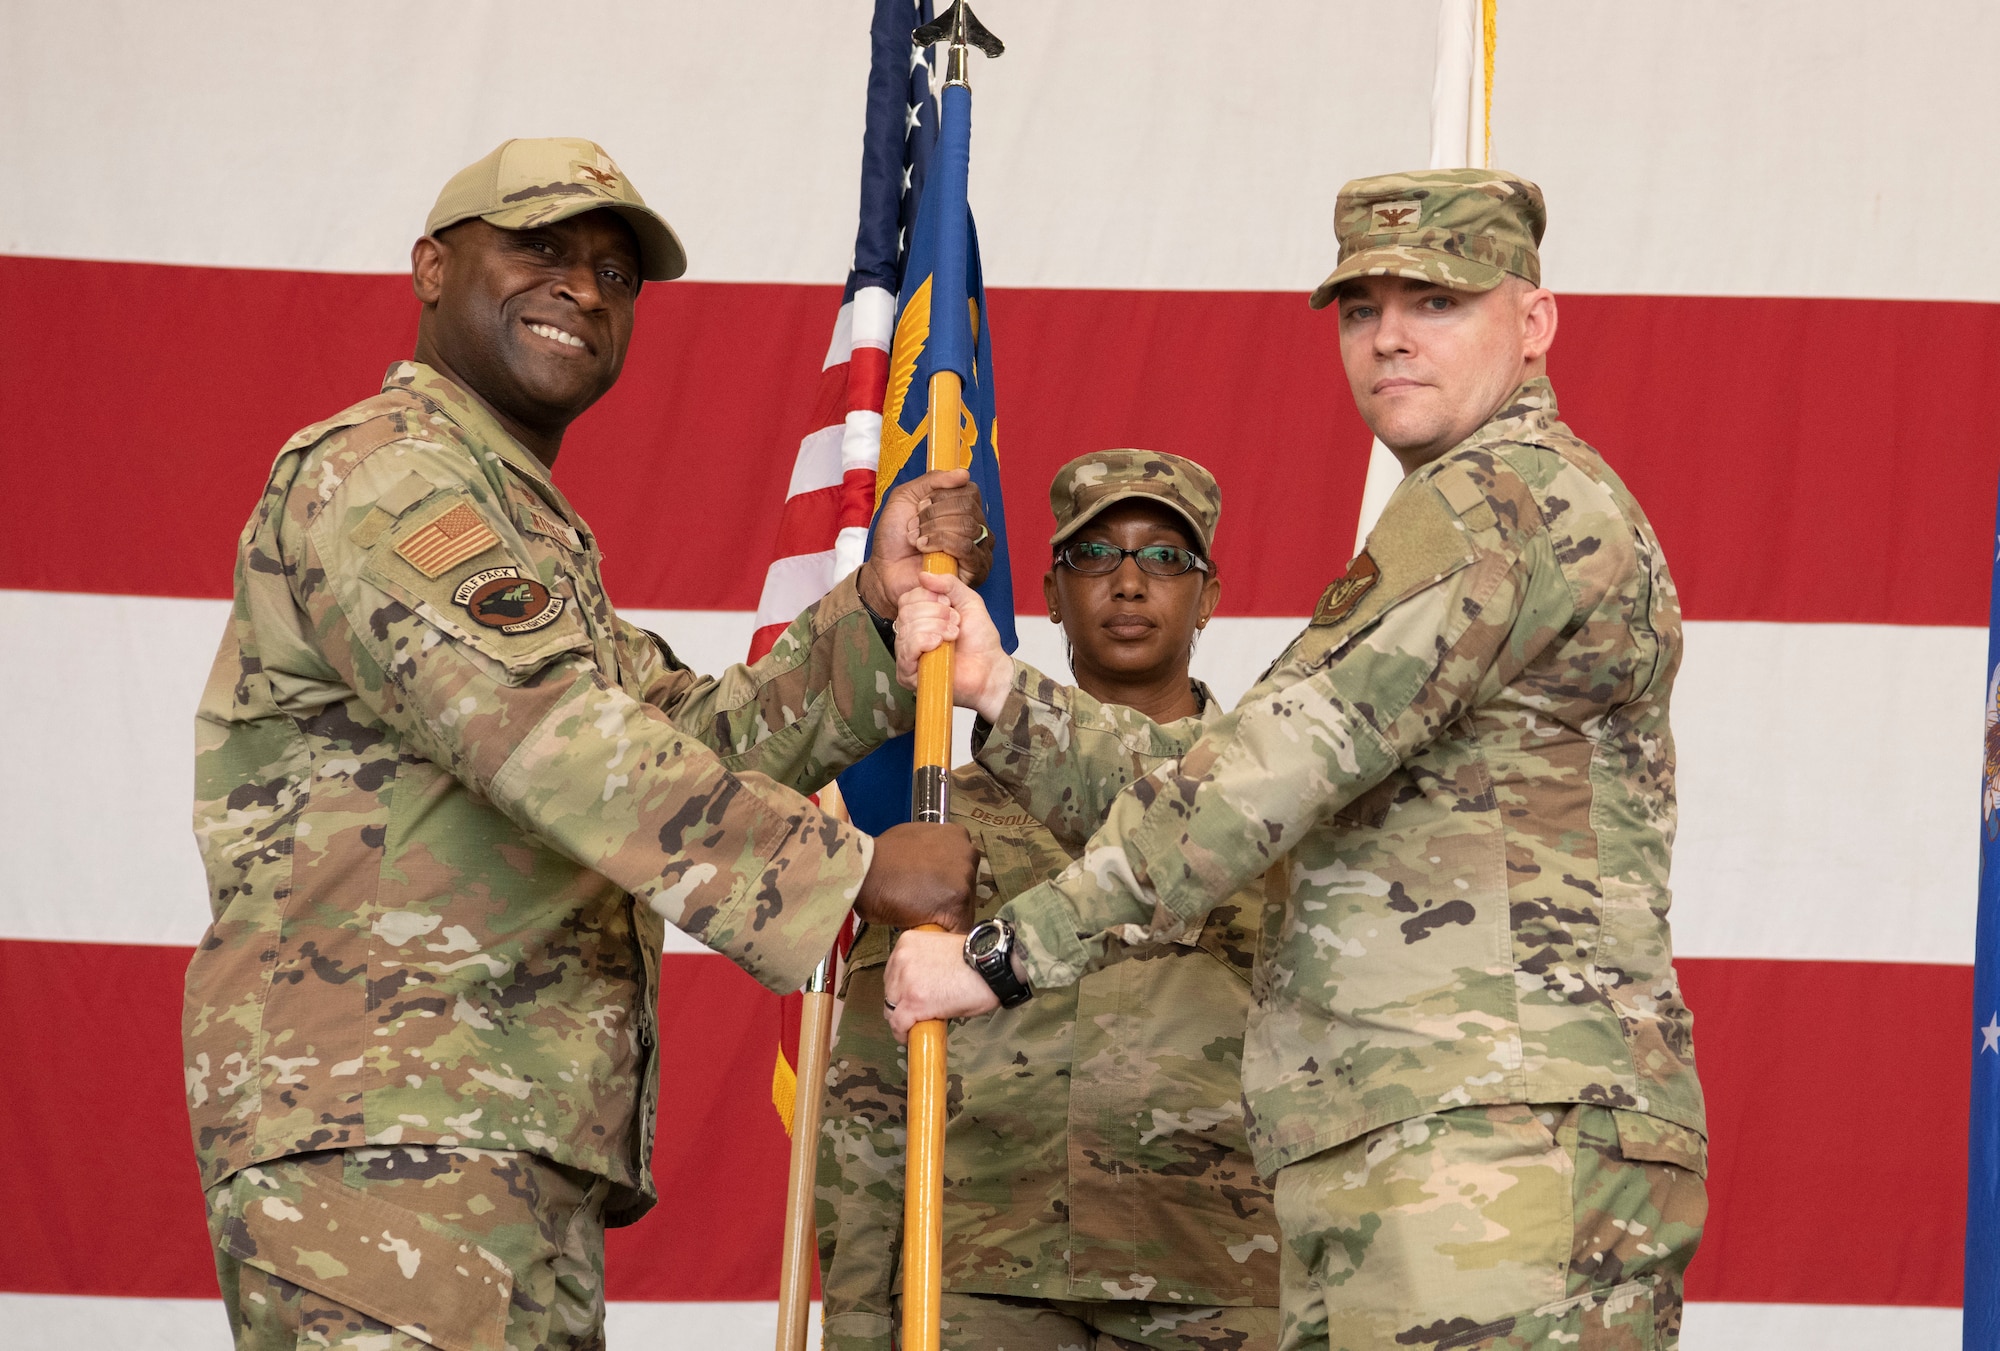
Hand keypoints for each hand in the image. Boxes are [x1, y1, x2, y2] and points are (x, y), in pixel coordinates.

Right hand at [854, 822, 977, 933]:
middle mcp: (967, 854)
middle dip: (949, 899)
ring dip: (946, 917)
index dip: (948, 884)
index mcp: (957, 836)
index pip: (962, 867)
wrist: (865, 870)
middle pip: (968, 887)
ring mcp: (965, 880)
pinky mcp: (958, 905)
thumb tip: (930, 867)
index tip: (934, 892)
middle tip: (925, 906)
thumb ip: (930, 851)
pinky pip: (958, 929)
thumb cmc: (879, 856)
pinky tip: (927, 932)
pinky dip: (945, 935)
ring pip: (965, 909)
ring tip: (921, 918)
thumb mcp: (912, 839)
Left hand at [857, 469, 993, 614]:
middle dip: (934, 514)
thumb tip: (964, 473)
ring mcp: (978, 550)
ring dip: (934, 529)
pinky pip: (967, 547)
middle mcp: (976, 528)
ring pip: (968, 525)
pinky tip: (924, 549)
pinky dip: (941, 543)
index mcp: (964, 510)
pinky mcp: (975, 571)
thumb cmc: (895, 536)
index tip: (919, 506)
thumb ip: (933, 480)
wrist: (884, 569)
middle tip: (915, 525)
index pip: (969, 490)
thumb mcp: (907, 496)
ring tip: (916, 540)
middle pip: (969, 506)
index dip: (941, 495)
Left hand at [883, 927, 998, 1040]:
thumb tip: (922, 982)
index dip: (901, 987)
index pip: (893, 971)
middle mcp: (902, 959)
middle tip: (917, 1010)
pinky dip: (902, 1033)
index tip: (908, 995)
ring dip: (902, 1018)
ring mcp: (906, 981)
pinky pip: (898, 1024)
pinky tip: (910, 1036)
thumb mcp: (942, 949)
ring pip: (891, 1008)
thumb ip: (925, 962)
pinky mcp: (914, 1002)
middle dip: (901, 1002)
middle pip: (890, 990)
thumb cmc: (977, 959)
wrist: (991, 966)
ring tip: (917, 1023)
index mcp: (908, 942)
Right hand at [895, 573, 1012, 719]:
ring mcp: (907, 654)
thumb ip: (949, 584)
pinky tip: (940, 644)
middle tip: (955, 623)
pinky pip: (906, 649)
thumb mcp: (968, 601)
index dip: (928, 597)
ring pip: (907, 628)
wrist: (990, 668)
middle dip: (936, 613)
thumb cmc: (980, 640)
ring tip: (953, 635)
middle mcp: (910, 634)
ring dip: (936, 627)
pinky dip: (925, 641)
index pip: (907, 598)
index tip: (949, 605)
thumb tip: (924, 575)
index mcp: (920, 617)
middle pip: (906, 611)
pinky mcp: (908, 673)